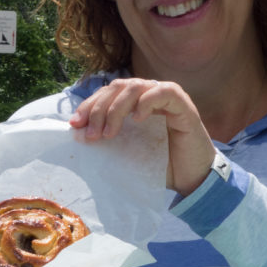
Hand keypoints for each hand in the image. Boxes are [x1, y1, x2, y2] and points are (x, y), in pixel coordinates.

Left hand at [69, 77, 215, 196]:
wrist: (191, 179)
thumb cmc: (161, 166)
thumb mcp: (127, 151)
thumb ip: (109, 138)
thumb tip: (79, 133)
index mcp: (135, 102)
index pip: (107, 93)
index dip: (89, 105)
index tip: (75, 125)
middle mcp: (149, 95)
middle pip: (117, 87)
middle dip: (99, 108)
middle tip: (91, 134)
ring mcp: (167, 97)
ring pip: (135, 87)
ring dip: (117, 108)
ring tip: (110, 133)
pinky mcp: (183, 105)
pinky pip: (164, 92)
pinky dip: (147, 102)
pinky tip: (138, 120)